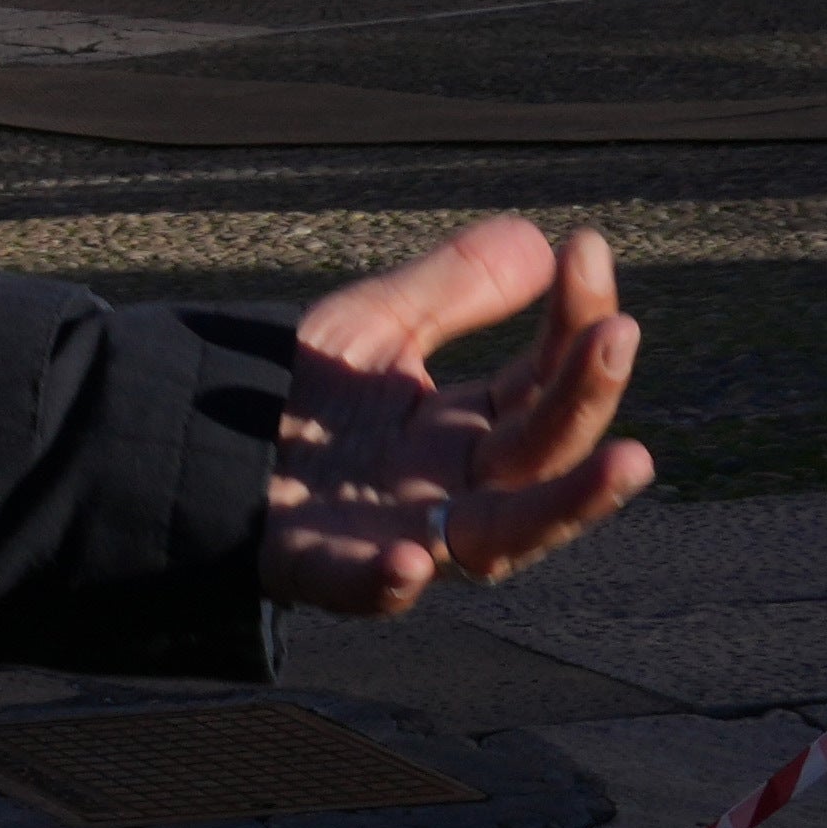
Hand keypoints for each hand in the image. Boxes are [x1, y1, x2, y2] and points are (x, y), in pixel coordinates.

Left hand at [257, 213, 649, 617]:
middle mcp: (451, 490)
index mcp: (466, 432)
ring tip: (628, 461)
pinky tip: (412, 556)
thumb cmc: (299, 398)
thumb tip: (543, 238)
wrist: (198, 446)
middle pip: (539, 455)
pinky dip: (390, 581)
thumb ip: (450, 290)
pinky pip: (365, 589)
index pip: (544, 383)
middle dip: (587, 399)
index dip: (573, 323)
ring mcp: (396, 534)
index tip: (586, 250)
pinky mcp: (322, 569)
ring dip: (565, 507)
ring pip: (500, 538)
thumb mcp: (375, 328)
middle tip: (619, 333)